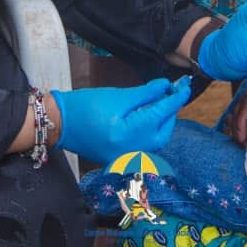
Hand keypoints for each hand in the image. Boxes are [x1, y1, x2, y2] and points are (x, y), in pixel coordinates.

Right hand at [51, 78, 190, 164]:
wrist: (61, 124)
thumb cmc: (86, 106)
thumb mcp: (118, 96)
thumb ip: (145, 93)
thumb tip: (166, 87)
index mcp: (131, 134)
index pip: (162, 113)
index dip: (175, 99)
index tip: (185, 86)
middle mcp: (133, 151)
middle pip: (163, 132)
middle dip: (169, 113)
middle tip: (169, 93)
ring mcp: (128, 158)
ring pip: (156, 140)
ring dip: (161, 122)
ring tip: (159, 103)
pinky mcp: (123, 159)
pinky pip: (145, 146)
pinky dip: (150, 132)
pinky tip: (146, 118)